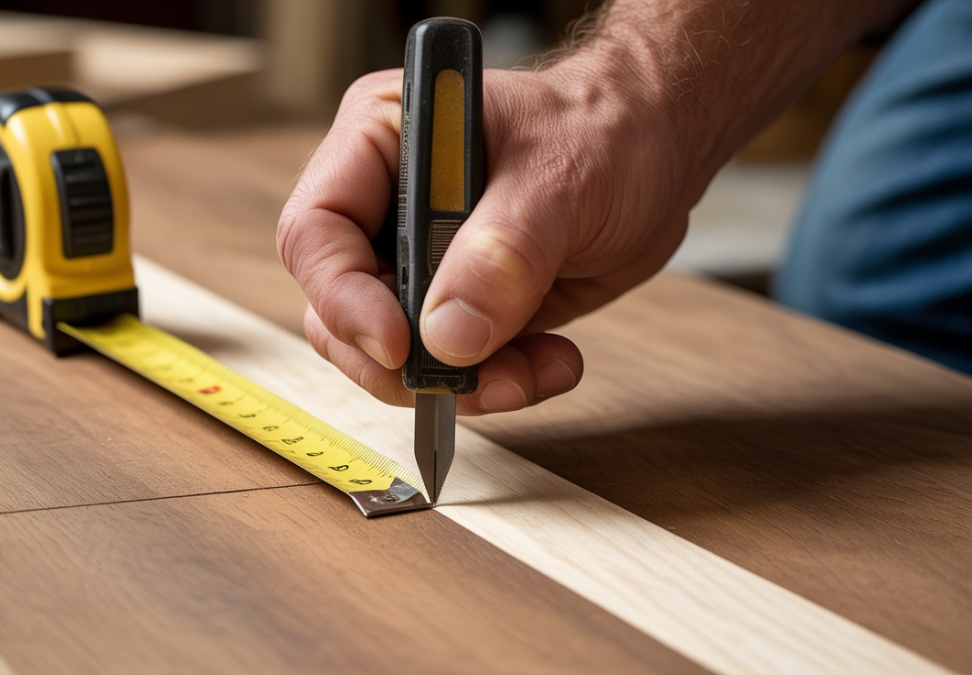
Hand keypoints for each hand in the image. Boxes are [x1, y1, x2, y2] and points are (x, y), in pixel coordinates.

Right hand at [277, 58, 696, 414]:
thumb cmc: (606, 128)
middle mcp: (384, 206)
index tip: (399, 344)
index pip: (315, 232)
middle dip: (402, 362)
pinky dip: (497, 383)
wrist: (658, 152)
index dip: (343, 297)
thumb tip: (447, 336)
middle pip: (340, 310)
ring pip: (392, 356)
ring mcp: (417, 261)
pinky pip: (450, 368)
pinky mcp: (458, 305)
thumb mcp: (559, 179)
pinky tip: (551, 363)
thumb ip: (501, 254)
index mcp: (379, 143)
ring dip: (460, 383)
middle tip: (468, 379)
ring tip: (532, 372)